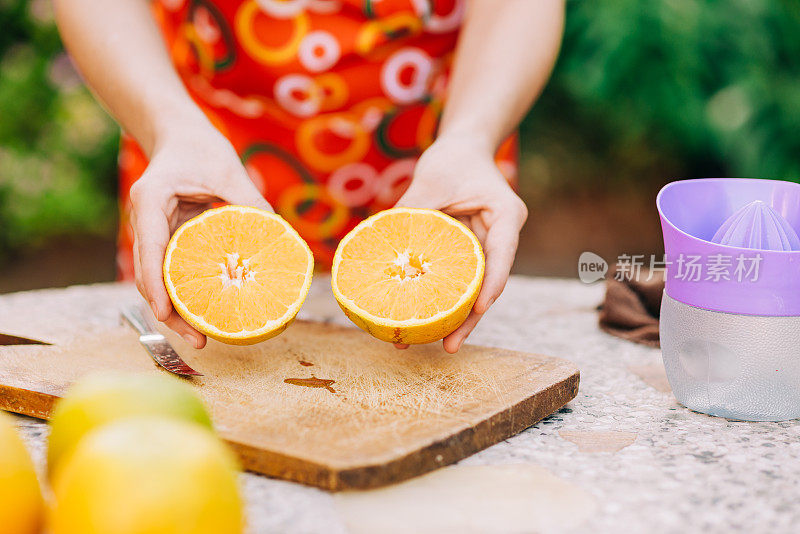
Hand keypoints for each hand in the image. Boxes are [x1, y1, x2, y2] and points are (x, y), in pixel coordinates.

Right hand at [129, 116, 270, 347]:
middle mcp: (145, 220)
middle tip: (199, 340)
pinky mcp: (165, 238)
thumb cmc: (200, 146)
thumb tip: (280, 234)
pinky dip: (185, 292)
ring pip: (157, 279)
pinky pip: (171, 271)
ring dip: (176, 309)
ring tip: (203, 338)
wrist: (179, 132)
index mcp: (151, 201)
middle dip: (169, 312)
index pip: (149, 251)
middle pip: (149, 276)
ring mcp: (152, 232)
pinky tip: (208, 311)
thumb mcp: (227, 170)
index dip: (156, 286)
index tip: (166, 314)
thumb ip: (249, 200)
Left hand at [395, 134, 527, 352]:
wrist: (464, 148)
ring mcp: (487, 246)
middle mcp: (501, 235)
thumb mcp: (430, 180)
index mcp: (505, 214)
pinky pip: (457, 278)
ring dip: (455, 315)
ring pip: (473, 286)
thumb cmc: (452, 158)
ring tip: (432, 344)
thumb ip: (411, 210)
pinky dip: (442, 296)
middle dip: (470, 318)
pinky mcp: (469, 252)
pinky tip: (421, 318)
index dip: (491, 284)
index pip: (502, 254)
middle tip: (450, 347)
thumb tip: (381, 246)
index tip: (477, 310)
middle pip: (488, 282)